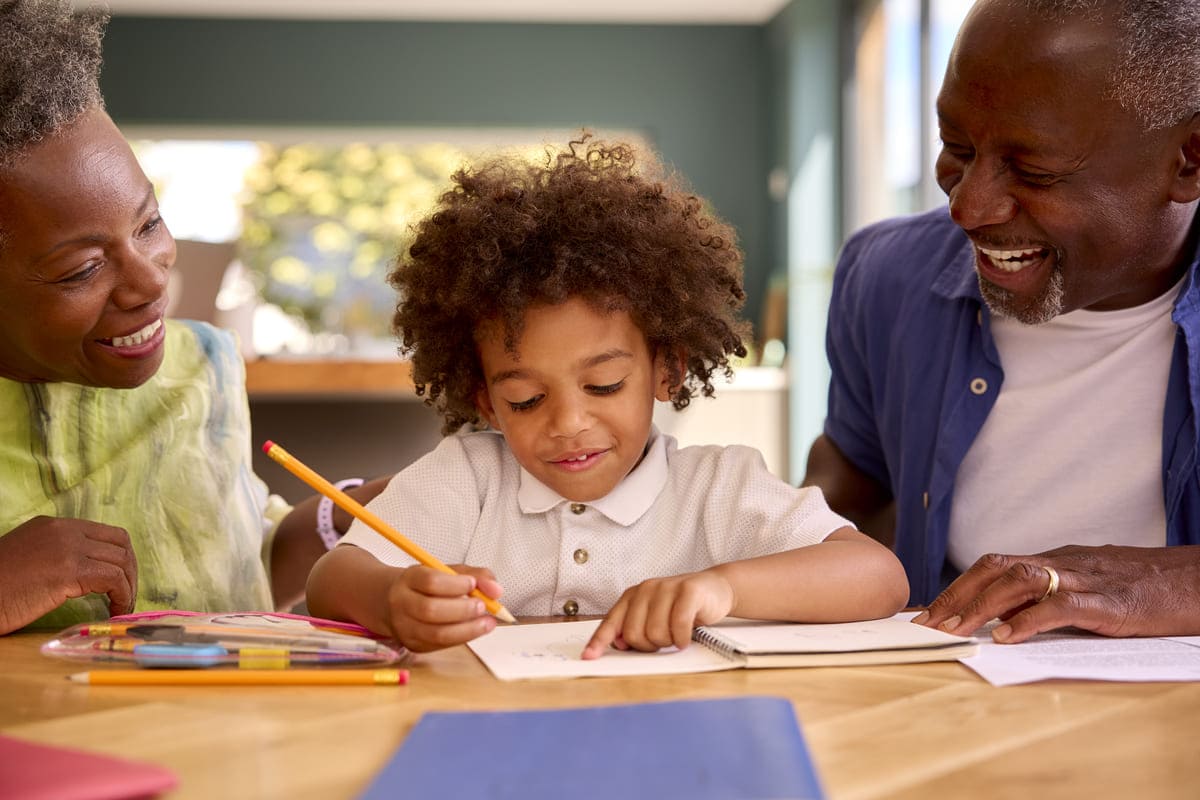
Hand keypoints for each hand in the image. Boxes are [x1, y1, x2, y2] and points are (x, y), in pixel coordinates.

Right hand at [0, 516, 137, 634]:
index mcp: (53, 525)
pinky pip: (114, 580)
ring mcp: (67, 548)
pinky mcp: (68, 571)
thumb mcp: (29, 560)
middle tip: (126, 596)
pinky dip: (122, 596)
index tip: (121, 581)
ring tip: (120, 608)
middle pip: (120, 544)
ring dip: (128, 587)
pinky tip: (113, 611)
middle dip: (130, 571)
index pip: (107, 533)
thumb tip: (88, 573)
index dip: (121, 558)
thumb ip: (57, 556)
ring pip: (121, 562)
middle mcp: (64, 530)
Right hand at [384, 563, 503, 651]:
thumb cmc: (428, 585)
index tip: (473, 584)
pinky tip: (475, 630)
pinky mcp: (412, 645)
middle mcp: (401, 603)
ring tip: (486, 622)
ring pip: (436, 633)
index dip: (455, 584)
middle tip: (483, 606)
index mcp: (409, 579)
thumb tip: (497, 590)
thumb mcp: (448, 572)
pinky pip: (440, 645)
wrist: (393, 602)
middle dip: (462, 610)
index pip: (430, 582)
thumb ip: (476, 575)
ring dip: (467, 629)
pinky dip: (462, 638)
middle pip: (431, 610)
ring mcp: (404, 627)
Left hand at [581, 570, 734, 658]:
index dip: (599, 641)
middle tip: (663, 640)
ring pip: (656, 632)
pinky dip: (682, 638)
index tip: (589, 657)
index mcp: (633, 596)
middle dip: (649, 646)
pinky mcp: (688, 591)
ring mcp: (666, 587)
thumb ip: (634, 628)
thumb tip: (619, 643)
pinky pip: (678, 625)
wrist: (715, 589)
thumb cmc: (682, 607)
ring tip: (677, 634)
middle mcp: (646, 589)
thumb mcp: (654, 616)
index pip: (611, 622)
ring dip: (669, 642)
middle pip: (634, 634)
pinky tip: (686, 636)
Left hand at [913, 545, 1199, 642]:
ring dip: (980, 605)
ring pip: (1019, 579)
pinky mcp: (1108, 601)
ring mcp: (1085, 579)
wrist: (1199, 579)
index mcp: (1056, 559)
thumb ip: (1050, 598)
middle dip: (956, 595)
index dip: (958, 586)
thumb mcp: (1090, 588)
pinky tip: (1004, 637)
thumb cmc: (1146, 589)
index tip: (927, 611)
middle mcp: (1063, 563)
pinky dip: (1027, 620)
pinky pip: (1060, 606)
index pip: (993, 565)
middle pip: (995, 567)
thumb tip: (1005, 619)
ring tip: (954, 630)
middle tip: (926, 624)